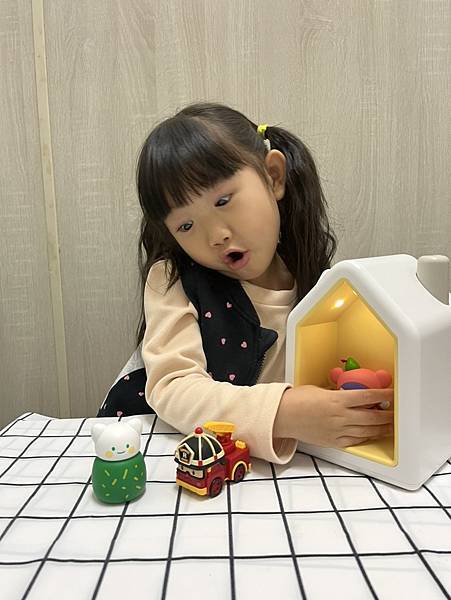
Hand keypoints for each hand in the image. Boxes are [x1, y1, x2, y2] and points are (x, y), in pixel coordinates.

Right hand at [274, 385, 393, 447]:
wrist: (282, 416)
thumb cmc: (297, 400)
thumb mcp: (319, 389)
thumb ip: (337, 393)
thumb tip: (351, 392)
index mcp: (337, 400)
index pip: (368, 397)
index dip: (384, 395)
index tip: (393, 393)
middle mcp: (340, 416)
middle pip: (373, 417)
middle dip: (388, 415)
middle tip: (396, 412)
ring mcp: (337, 431)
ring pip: (367, 431)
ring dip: (382, 428)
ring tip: (390, 426)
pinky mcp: (333, 442)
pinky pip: (355, 441)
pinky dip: (366, 437)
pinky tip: (372, 434)